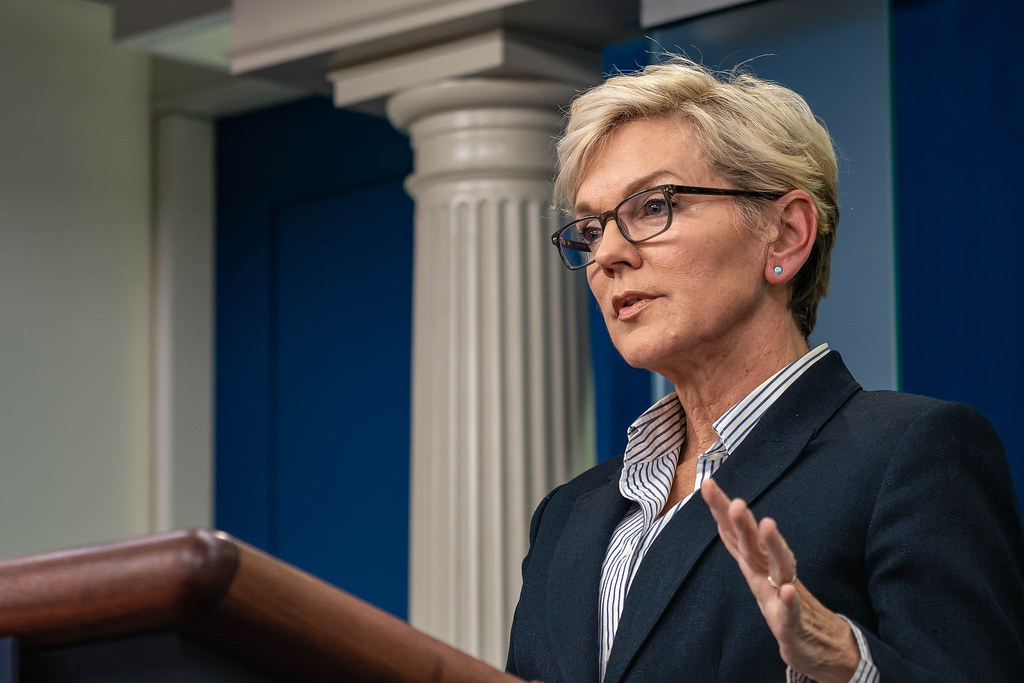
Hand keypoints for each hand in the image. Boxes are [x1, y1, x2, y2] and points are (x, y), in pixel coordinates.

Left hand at [700, 478, 859, 682]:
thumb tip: (721, 520)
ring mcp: (784, 594)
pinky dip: (789, 600)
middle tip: (737, 502)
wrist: (814, 641)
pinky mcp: (792, 622)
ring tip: (769, 525)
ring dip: (774, 546)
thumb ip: (740, 547)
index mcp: (756, 561)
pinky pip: (790, 610)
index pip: (735, 531)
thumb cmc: (780, 602)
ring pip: (780, 566)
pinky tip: (788, 591)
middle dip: (745, 523)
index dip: (721, 509)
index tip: (708, 484)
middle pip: (755, 543)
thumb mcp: (755, 572)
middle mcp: (771, 571)